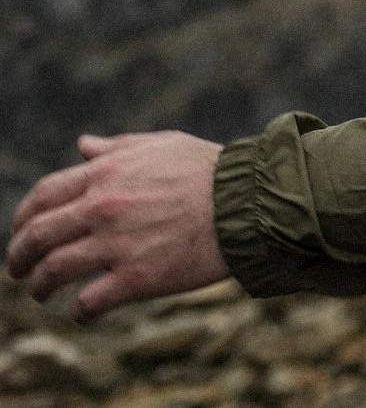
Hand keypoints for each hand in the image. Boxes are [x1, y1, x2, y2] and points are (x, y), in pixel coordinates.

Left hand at [7, 132, 229, 318]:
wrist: (250, 203)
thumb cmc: (209, 170)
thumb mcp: (162, 145)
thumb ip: (117, 147)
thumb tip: (83, 145)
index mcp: (106, 174)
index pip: (42, 196)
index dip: (22, 218)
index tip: (21, 232)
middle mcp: (104, 208)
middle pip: (37, 236)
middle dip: (18, 257)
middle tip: (18, 269)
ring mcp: (118, 244)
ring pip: (53, 272)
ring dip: (39, 286)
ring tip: (41, 292)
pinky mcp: (137, 278)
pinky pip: (88, 303)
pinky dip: (78, 312)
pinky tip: (83, 312)